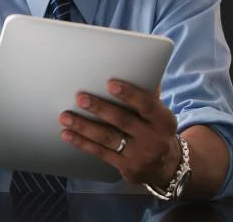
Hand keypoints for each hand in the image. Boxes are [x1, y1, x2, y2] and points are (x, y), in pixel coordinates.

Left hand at [58, 80, 179, 185]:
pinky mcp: (126, 168)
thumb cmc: (155, 128)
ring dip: (84, 127)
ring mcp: (139, 155)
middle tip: (80, 98)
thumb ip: (146, 94)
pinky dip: (82, 142)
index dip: (129, 94)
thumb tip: (130, 66)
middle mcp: (153, 138)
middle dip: (99, 108)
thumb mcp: (158, 112)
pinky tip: (67, 134)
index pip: (146, 105)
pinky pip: (100, 153)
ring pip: (107, 138)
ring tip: (65, 117)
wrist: (167, 165)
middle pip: (122, 121)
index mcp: (163, 120)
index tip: (110, 84)